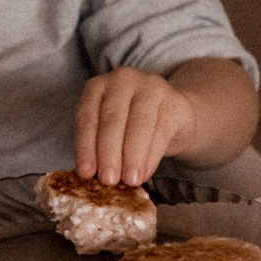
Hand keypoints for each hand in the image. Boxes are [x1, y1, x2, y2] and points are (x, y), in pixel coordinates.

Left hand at [73, 67, 197, 185]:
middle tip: (108, 180)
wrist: (173, 115)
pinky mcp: (175, 102)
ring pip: (138, 124)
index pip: (87, 117)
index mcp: (97, 86)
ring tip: (129, 180)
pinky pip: (161, 131)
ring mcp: (151, 87)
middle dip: (108, 153)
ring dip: (132, 156)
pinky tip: (145, 173)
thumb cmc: (131, 125)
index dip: (85, 147)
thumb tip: (92, 176)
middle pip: (112, 119)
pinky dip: (151, 156)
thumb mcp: (110, 130)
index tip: (85, 173)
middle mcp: (122, 80)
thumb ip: (99, 146)